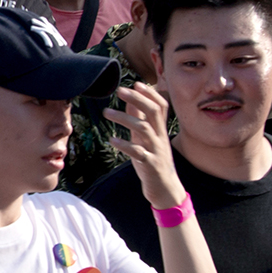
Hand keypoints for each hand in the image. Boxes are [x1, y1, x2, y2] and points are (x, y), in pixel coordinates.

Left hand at [102, 83, 182, 208]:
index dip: (150, 93)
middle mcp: (160, 137)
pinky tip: (111, 140)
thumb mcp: (146, 139)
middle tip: (119, 90)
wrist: (165, 189)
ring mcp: (156, 150)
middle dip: (137, 99)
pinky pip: (138, 152)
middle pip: (153, 112)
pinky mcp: (150, 164)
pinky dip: (124, 144)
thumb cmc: (153, 160)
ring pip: (144, 128)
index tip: (136, 83)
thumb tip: (131, 102)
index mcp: (160, 130)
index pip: (160, 106)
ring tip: (106, 112)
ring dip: (124, 118)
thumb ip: (140, 121)